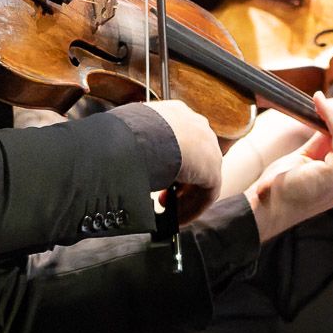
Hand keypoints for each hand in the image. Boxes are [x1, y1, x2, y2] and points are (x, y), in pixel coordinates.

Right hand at [141, 99, 221, 222]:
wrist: (145, 134)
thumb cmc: (130, 131)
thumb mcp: (130, 135)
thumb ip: (135, 145)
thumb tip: (118, 158)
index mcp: (176, 114)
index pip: (179, 139)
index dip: (168, 161)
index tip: (157, 175)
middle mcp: (196, 126)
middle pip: (193, 158)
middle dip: (178, 181)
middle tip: (162, 196)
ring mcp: (208, 146)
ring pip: (201, 177)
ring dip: (185, 197)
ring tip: (167, 210)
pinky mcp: (213, 168)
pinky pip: (206, 193)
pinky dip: (193, 207)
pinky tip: (178, 218)